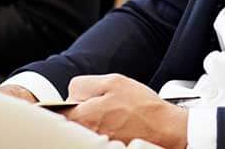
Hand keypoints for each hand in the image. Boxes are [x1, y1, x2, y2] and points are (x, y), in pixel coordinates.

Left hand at [64, 74, 186, 148]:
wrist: (165, 129)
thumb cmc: (142, 107)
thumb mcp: (113, 82)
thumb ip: (84, 84)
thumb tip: (71, 91)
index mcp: (83, 116)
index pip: (58, 108)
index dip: (72, 99)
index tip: (84, 98)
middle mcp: (86, 134)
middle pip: (71, 120)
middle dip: (82, 110)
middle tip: (103, 106)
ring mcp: (96, 143)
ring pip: (84, 128)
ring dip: (93, 120)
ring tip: (113, 117)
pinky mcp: (107, 148)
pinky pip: (96, 137)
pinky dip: (103, 130)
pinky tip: (118, 126)